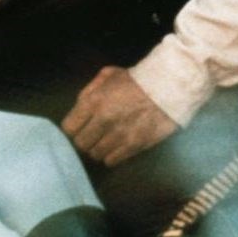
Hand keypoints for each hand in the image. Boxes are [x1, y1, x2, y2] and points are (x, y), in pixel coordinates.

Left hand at [61, 66, 177, 166]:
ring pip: (95, 154)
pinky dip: (111, 156)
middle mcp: (103, 121)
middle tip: (92, 134)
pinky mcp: (134, 146)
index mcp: (94, 101)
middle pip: (80, 144)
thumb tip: (79, 108)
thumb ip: (89, 91)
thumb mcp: (108, 75)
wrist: (169, 87)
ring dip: (98, 148)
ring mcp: (119, 136)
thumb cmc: (136, 79)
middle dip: (84, 139)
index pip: (69, 128)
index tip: (78, 126)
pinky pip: (112, 161)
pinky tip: (116, 147)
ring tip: (105, 140)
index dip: (72, 128)